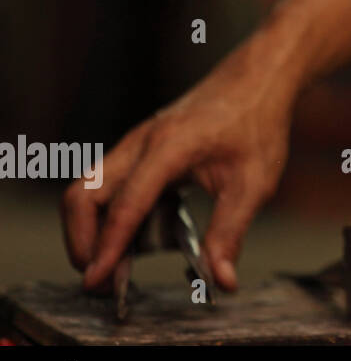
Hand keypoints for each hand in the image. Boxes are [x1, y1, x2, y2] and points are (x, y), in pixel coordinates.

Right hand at [61, 29, 301, 292]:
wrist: (257, 80)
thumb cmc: (258, 123)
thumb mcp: (254, 182)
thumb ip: (230, 232)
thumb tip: (220, 279)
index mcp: (168, 147)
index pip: (125, 204)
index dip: (108, 247)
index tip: (98, 281)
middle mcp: (141, 143)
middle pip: (83, 195)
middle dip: (83, 242)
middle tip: (103, 280)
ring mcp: (135, 144)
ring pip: (87, 190)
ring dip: (91, 230)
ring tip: (117, 267)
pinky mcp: (138, 150)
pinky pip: (106, 185)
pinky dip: (109, 216)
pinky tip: (136, 240)